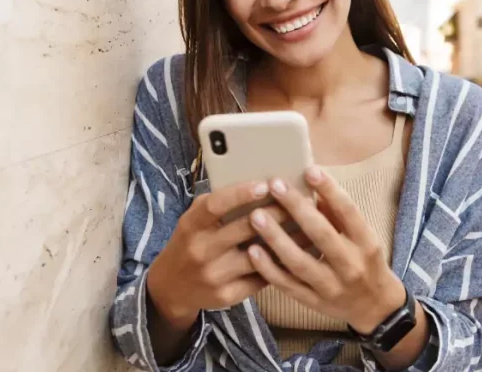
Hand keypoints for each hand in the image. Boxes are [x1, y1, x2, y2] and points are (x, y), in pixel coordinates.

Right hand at [147, 181, 291, 328]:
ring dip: (287, 240)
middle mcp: (200, 251)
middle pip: (244, 229)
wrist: (172, 287)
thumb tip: (260, 185)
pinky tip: (299, 252)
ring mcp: (214, 276)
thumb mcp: (195, 220)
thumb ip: (219, 204)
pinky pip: (260, 278)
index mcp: (191, 225)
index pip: (215, 205)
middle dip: (276, 213)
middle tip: (302, 200)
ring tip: (310, 225)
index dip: (240, 194)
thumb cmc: (191, 242)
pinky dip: (281, 264)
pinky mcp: (227, 295)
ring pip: (258, 256)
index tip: (265, 184)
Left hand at [246, 167, 406, 333]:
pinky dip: (269, 269)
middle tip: (274, 185)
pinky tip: (253, 251)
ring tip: (256, 216)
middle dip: (296, 208)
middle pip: (321, 234)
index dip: (330, 190)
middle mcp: (350, 265)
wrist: (374, 306)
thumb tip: (315, 187)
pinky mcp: (313, 302)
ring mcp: (331, 286)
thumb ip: (340, 214)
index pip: (348, 212)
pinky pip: (287, 285)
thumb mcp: (362, 236)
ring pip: (299, 262)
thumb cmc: (365, 261)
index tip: (309, 170)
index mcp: (366, 243)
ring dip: (276, 238)